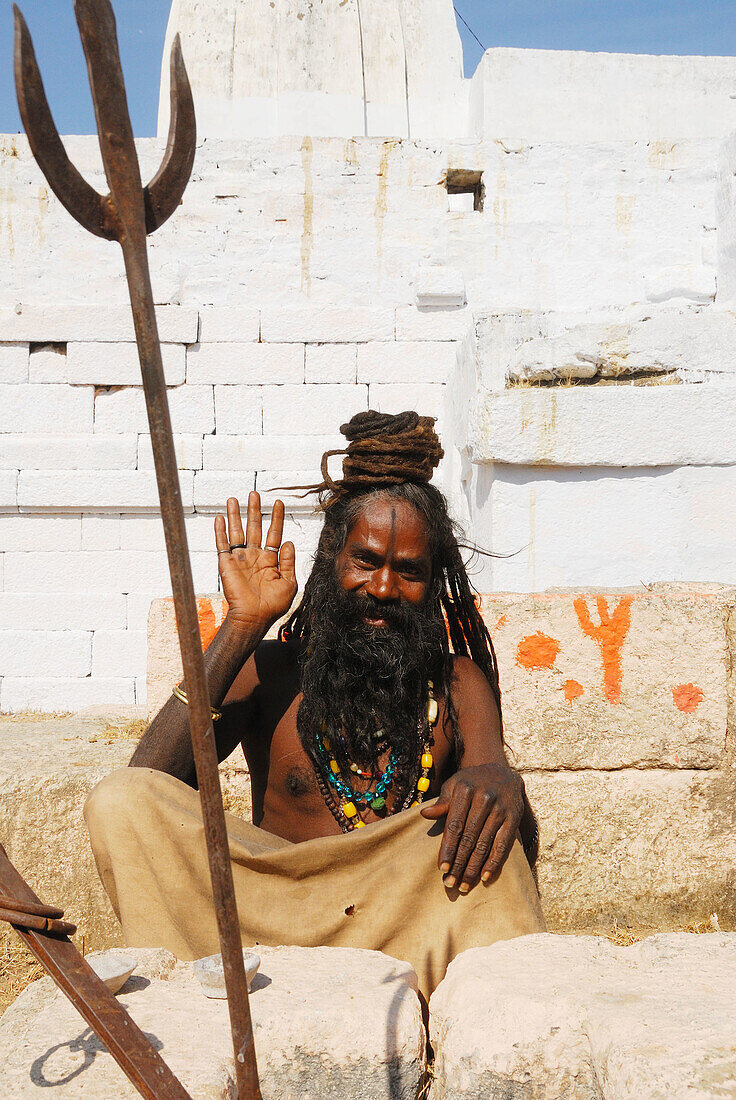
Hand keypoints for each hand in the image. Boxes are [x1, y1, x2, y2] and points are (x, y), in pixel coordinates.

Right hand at [214, 493, 297, 634]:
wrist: (254, 618)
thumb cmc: (273, 605)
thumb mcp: (289, 582)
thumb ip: (288, 561)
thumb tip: (288, 541)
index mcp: (270, 559)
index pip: (274, 533)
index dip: (276, 518)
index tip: (279, 503)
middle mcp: (255, 556)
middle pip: (255, 527)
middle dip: (255, 510)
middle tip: (255, 494)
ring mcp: (240, 558)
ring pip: (237, 531)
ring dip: (236, 515)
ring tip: (234, 499)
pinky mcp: (227, 563)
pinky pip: (222, 544)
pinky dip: (220, 531)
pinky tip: (220, 518)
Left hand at [421, 762, 524, 892]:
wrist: (502, 772)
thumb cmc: (472, 782)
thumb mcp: (455, 784)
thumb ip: (443, 801)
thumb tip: (424, 814)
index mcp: (465, 789)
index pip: (454, 825)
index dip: (447, 848)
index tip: (442, 868)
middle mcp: (484, 798)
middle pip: (469, 838)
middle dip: (459, 863)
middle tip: (450, 883)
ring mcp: (500, 808)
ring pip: (484, 843)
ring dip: (474, 867)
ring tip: (464, 885)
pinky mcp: (514, 817)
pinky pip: (503, 844)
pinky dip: (494, 862)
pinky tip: (485, 877)